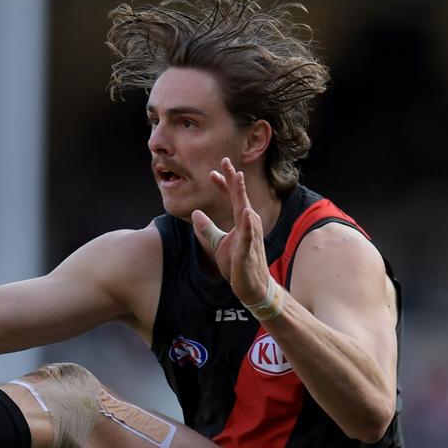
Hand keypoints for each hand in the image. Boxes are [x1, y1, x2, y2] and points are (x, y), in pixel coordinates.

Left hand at [191, 158, 269, 303]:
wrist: (251, 287)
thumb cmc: (237, 264)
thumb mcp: (217, 243)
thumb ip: (207, 227)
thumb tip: (196, 213)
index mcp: (241, 221)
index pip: (232, 198)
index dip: (224, 184)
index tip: (213, 171)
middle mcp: (249, 224)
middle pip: (239, 197)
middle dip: (233, 179)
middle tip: (225, 160)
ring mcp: (250, 235)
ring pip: (245, 209)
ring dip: (241, 193)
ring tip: (237, 176)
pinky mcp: (248, 249)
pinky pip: (248, 234)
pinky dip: (247, 222)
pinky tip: (246, 210)